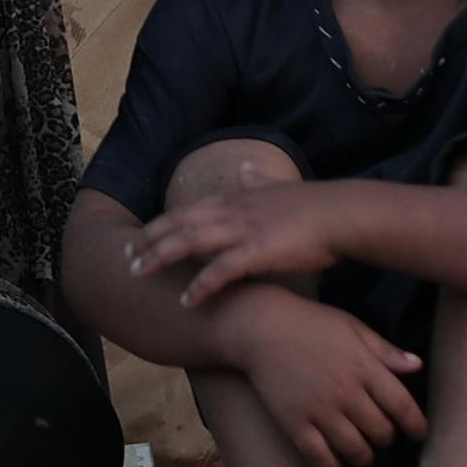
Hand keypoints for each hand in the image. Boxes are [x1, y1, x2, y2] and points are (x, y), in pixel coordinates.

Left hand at [130, 177, 342, 306]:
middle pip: (179, 224)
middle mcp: (232, 210)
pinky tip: (186, 300)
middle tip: (124, 258)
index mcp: (236, 197)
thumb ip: (258, 180)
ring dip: (160, 256)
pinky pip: (222, 270)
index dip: (159, 224)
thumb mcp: (279, 187)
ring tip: (138, 273)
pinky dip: (201, 285)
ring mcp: (243, 229)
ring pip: (190, 241)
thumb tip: (246, 167)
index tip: (137, 237)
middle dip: (148, 240)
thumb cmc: (315, 206)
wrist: (341, 214)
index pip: (186, 210)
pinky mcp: (258, 251)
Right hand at [210, 290, 421, 466]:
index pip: (402, 406)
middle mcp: (345, 391)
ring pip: (355, 449)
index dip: (416, 425)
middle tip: (382, 436)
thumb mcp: (352, 327)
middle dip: (386, 438)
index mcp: (363, 366)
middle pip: (381, 432)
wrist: (259, 326)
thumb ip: (385, 350)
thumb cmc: (310, 323)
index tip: (419, 433)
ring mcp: (319, 409)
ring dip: (364, 456)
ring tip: (362, 452)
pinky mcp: (294, 421)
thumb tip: (417, 366)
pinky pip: (318, 456)